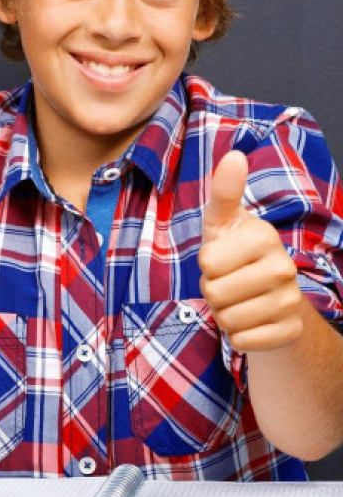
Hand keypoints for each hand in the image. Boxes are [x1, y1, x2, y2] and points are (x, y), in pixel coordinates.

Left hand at [199, 150, 306, 351]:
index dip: (206, 264)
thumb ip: (224, 191)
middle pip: (215, 291)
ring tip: (238, 300)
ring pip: (227, 319)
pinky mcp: (291, 330)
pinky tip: (250, 321)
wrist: (266, 297)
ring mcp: (291, 300)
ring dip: (223, 314)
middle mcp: (284, 267)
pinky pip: (242, 341)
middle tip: (228, 282)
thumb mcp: (222, 222)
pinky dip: (237, 336)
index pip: (208, 262)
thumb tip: (234, 155)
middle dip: (212, 291)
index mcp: (264, 236)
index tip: (221, 258)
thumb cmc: (233, 253)